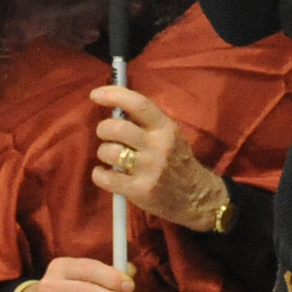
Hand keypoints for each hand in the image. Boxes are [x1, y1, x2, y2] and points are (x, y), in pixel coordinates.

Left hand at [90, 86, 226, 230]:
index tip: (95, 94)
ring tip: (110, 157)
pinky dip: (99, 174)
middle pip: (117, 128)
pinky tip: (106, 174)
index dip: (114, 95)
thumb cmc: (177, 160)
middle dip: (103, 129)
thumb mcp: (169, 135)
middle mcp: (158, 146)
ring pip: (109, 152)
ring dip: (103, 152)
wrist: (195, 196)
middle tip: (105, 135)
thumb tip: (114, 109)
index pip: (138, 104)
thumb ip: (146, 123)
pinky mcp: (139, 190)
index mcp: (165, 127)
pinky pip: (106, 178)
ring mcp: (148, 169)